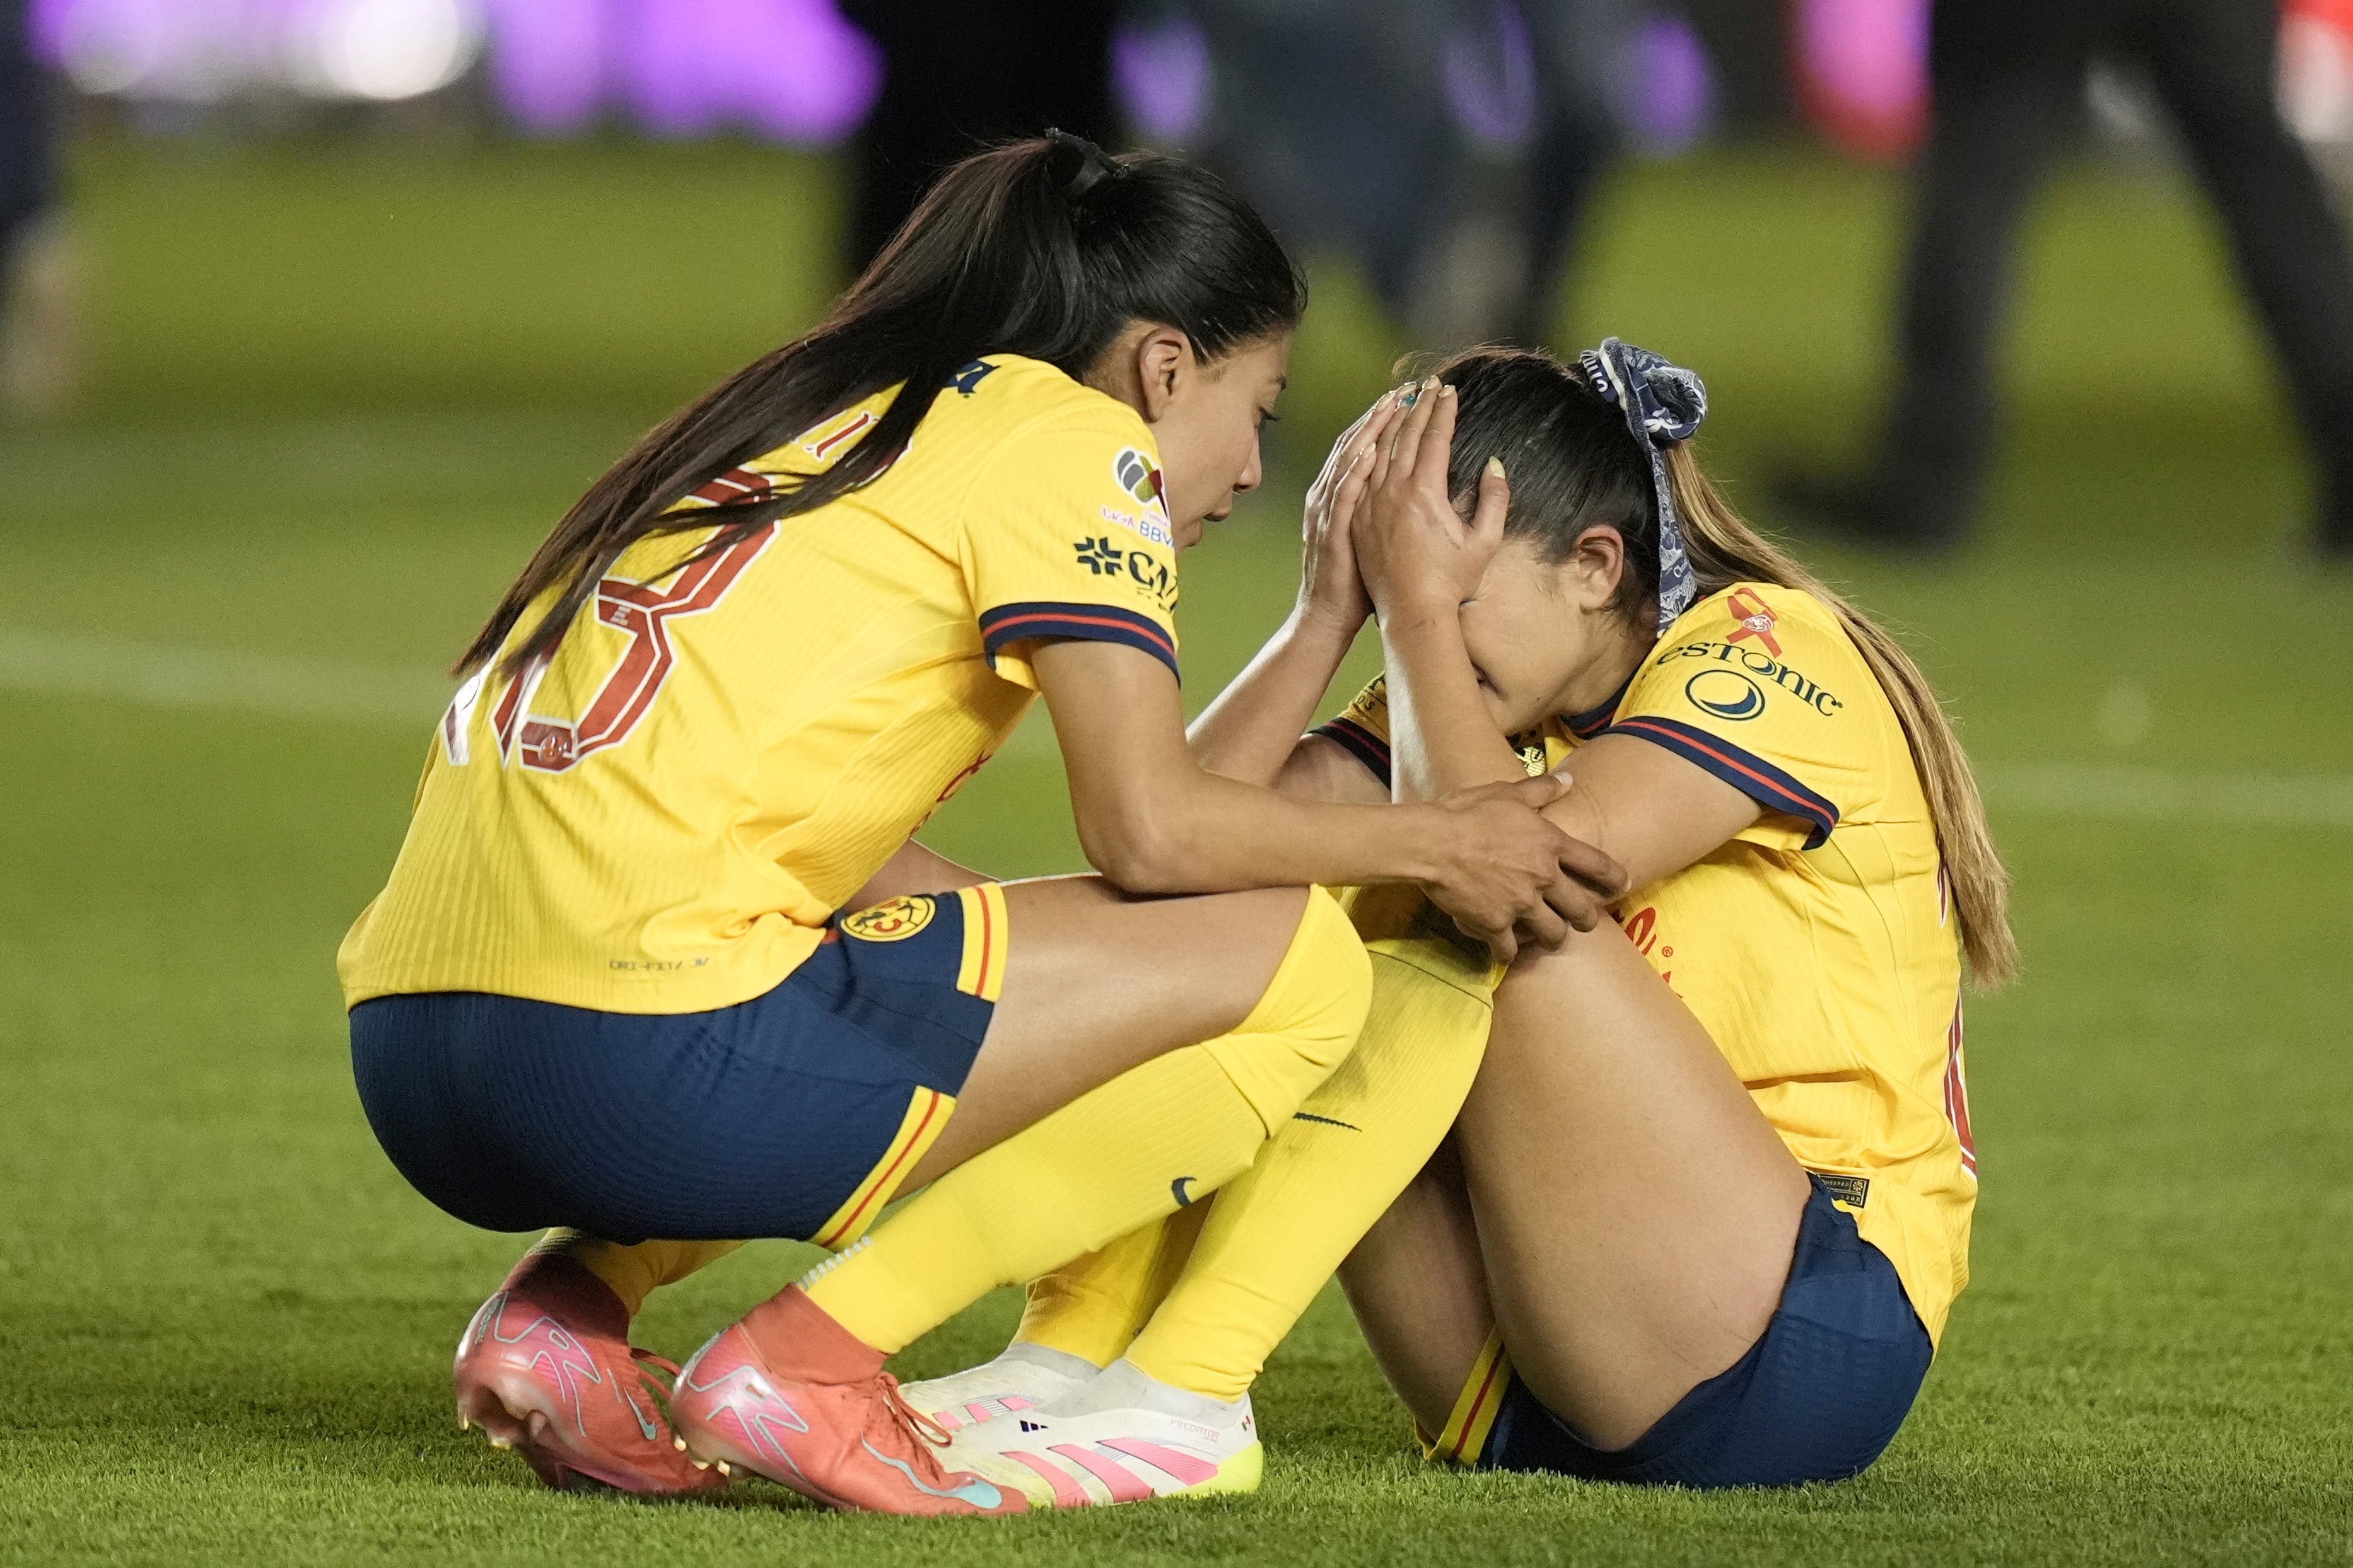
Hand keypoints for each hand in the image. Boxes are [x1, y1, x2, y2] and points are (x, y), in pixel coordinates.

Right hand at [1296, 387, 1400, 633]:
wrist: (1328, 616)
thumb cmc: (1355, 582)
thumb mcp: (1366, 535)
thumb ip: (1381, 506)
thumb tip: (1408, 482)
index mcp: (1345, 496)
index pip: (1367, 446)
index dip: (1386, 419)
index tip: (1412, 397)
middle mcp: (1332, 496)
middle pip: (1359, 443)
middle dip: (1384, 413)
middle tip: (1410, 387)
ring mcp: (1329, 512)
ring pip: (1350, 460)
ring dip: (1372, 430)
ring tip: (1394, 405)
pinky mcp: (1332, 531)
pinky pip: (1344, 495)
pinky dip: (1355, 470)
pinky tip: (1372, 449)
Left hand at [1355, 375, 1510, 623]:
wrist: (1410, 613)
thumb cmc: (1451, 582)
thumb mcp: (1484, 542)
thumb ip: (1494, 500)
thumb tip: (1494, 465)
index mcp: (1424, 493)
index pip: (1435, 438)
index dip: (1444, 411)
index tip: (1450, 391)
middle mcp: (1393, 491)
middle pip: (1406, 435)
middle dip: (1419, 406)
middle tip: (1429, 385)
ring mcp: (1371, 502)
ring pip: (1380, 448)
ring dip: (1392, 420)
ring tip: (1401, 399)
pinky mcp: (1358, 515)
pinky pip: (1362, 471)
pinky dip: (1370, 448)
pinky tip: (1375, 436)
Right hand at [1417, 774, 1630, 963]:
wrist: (1431, 843)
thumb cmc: (1467, 812)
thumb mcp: (1507, 793)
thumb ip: (1542, 789)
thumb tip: (1568, 780)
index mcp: (1551, 844)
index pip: (1597, 864)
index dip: (1615, 878)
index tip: (1623, 886)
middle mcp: (1543, 877)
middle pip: (1581, 910)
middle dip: (1587, 920)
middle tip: (1584, 922)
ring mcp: (1520, 904)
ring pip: (1552, 934)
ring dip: (1552, 938)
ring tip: (1548, 939)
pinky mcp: (1495, 924)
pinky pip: (1511, 949)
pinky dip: (1508, 952)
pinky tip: (1504, 950)